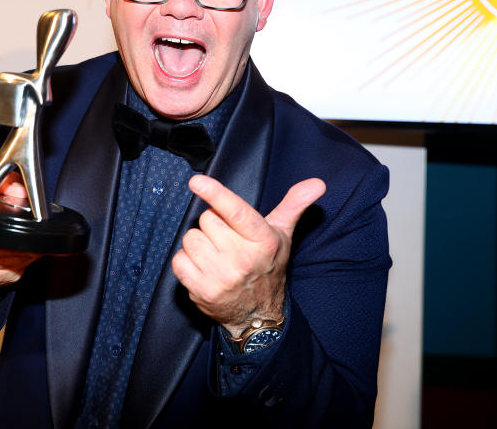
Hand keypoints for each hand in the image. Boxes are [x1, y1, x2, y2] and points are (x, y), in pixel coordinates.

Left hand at [171, 174, 325, 335]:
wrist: (258, 315)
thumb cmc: (268, 266)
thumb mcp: (283, 235)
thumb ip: (294, 205)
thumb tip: (317, 183)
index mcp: (262, 241)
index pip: (236, 211)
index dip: (216, 194)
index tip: (197, 181)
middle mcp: (242, 259)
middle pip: (207, 219)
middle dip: (214, 225)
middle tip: (228, 240)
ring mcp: (221, 277)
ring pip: (191, 238)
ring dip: (200, 244)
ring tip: (217, 256)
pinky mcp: (202, 291)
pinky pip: (179, 260)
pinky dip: (187, 262)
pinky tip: (204, 269)